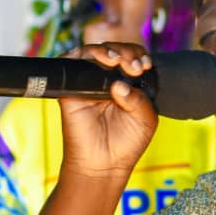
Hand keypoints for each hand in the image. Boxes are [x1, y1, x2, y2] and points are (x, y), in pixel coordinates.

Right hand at [57, 43, 157, 181]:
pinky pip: (70, 63)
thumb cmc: (127, 143)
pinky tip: (98, 63)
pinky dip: (81, 55)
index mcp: (128, 83)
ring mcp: (88, 82)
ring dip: (106, 51)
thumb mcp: (146, 120)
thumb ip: (140, 99)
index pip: (132, 57)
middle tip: (134, 66)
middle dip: (125, 51)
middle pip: (114, 50)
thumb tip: (119, 84)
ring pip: (92, 52)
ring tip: (118, 62)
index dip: (138, 55)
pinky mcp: (70, 89)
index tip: (145, 65)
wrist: (104, 164)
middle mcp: (107, 79)